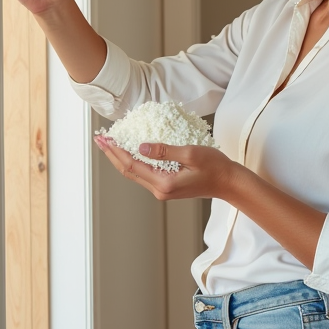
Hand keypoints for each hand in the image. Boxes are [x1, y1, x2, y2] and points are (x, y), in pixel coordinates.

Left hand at [93, 137, 241, 201]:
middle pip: (129, 171)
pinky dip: (133, 162)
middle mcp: (160, 190)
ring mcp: (163, 190)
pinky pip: (144, 174)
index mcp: (164, 183)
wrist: (229, 183)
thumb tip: (141, 146)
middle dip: (113, 155)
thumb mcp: (191, 154)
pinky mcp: (167, 187)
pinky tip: (130, 153)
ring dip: (121, 158)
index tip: (105, 138)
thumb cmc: (215, 167)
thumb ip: (165, 151)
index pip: (132, 165)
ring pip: (135, 174)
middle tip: (100, 139)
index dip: (116, 151)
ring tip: (110, 145)